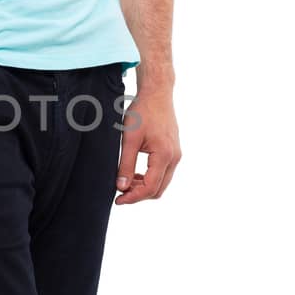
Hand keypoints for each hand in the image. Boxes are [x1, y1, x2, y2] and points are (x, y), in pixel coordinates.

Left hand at [114, 82, 180, 202]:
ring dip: (144, 187)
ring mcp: (176, 155)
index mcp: (164, 155)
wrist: (157, 94)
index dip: (133, 197)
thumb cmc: (142, 112)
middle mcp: (174, 158)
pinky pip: (163, 173)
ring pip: (162, 183)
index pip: (150, 187)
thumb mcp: (129, 139)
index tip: (118, 200)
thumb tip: (122, 187)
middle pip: (158, 189)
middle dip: (139, 195)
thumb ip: (126, 165)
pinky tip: (136, 174)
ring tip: (125, 183)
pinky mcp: (173, 152)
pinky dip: (150, 178)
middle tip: (120, 193)